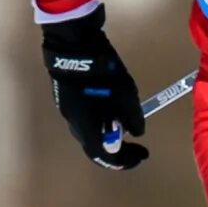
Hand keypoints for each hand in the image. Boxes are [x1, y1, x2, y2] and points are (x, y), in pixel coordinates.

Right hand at [40, 9, 150, 169]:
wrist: (74, 45)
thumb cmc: (103, 73)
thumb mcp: (127, 95)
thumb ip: (133, 118)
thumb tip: (136, 132)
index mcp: (87, 128)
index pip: (104, 156)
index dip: (125, 161)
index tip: (141, 154)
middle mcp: (74, 125)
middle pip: (96, 146)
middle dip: (117, 147)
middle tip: (135, 143)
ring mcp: (67, 110)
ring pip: (89, 131)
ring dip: (107, 133)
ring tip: (124, 123)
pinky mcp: (66, 97)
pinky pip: (85, 117)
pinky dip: (100, 120)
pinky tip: (110, 107)